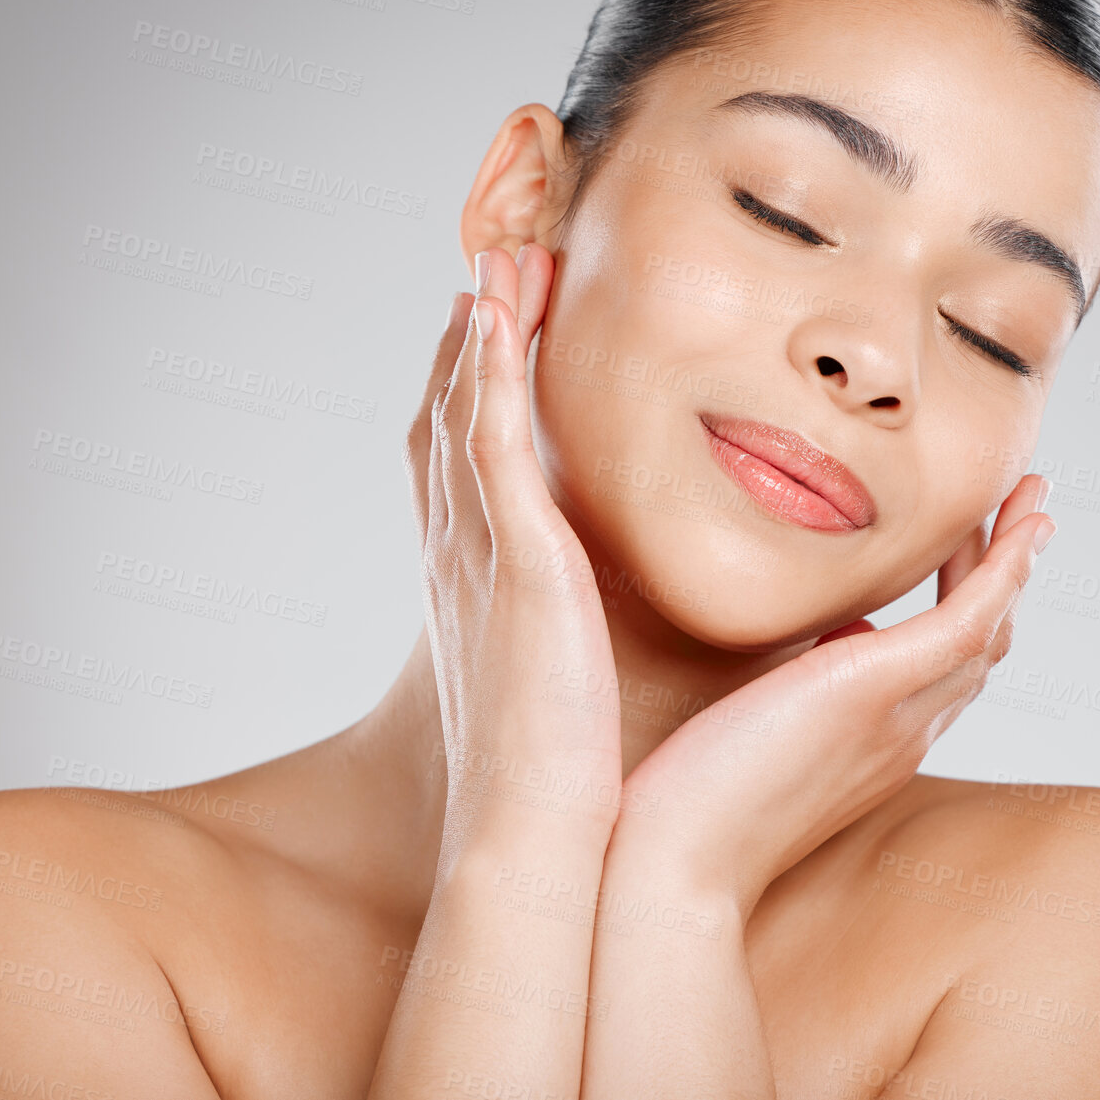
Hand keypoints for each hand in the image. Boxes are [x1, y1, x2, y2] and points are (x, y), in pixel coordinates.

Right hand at [403, 243, 622, 854]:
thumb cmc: (568, 777)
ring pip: (462, 416)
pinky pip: (486, 444)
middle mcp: (464, 559)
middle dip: (466, 350)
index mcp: (484, 587)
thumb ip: (597, 631)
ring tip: (499, 264)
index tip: (495, 341)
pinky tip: (493, 315)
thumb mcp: (574, 682)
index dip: (471, 400)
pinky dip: (483, 375)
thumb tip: (649, 611)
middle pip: (450, 425)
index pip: (469, 471)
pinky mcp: (510, 560)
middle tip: (488, 276)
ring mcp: (479, 554)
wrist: (539, 836)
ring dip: (476, 336)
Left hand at [608, 474, 1056, 913]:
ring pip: (988, 627)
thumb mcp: (755, 727)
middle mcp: (903, 732)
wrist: (675, 864)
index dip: (972, 606)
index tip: (975, 548)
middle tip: (1026, 508)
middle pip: (983, 644)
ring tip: (1031, 496)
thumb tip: (829, 637)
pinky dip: (1001, 570)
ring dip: (1016, 557)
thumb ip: (798, 689)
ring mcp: (899, 715)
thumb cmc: (689, 805)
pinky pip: (967, 619)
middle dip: (1008, 574)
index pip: (944, 667)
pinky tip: (1016, 527)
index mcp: (874, 742)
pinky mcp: (876, 689)